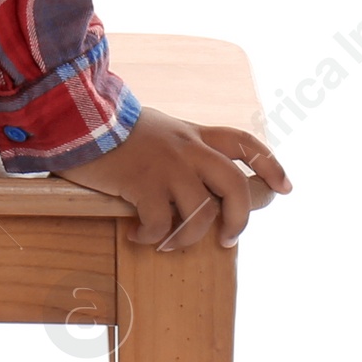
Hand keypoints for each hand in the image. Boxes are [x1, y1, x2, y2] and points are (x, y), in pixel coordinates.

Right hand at [49, 105, 290, 250]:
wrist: (77, 117)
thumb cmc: (111, 128)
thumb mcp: (157, 128)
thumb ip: (179, 147)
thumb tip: (194, 176)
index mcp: (194, 134)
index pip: (245, 143)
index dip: (270, 165)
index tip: (285, 188)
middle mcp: (188, 150)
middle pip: (235, 186)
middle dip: (240, 218)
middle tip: (229, 239)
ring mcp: (168, 167)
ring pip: (201, 213)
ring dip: (190, 238)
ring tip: (171, 245)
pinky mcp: (142, 184)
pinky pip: (160, 223)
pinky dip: (152, 237)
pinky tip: (138, 236)